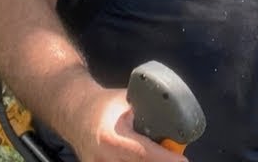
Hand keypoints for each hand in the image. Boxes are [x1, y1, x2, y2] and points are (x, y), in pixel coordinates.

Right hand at [66, 88, 185, 161]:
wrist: (74, 113)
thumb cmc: (105, 105)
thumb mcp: (128, 102)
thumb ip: (149, 111)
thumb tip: (178, 118)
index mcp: (112, 137)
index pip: (142, 153)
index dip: (165, 158)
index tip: (183, 159)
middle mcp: (102, 158)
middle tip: (176, 157)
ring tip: (160, 154)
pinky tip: (142, 157)